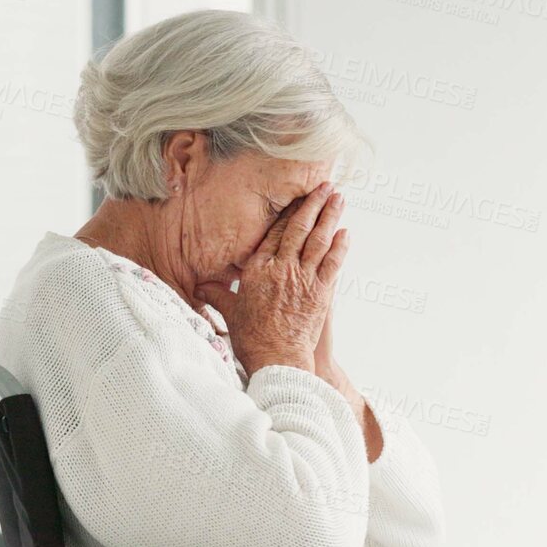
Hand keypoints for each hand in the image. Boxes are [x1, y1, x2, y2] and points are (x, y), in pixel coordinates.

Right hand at [197, 184, 349, 373]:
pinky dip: (340, 246)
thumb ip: (218, 293)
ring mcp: (303, 279)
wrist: (276, 361)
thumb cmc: (252, 340)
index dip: (288, 212)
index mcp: (258, 269)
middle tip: (324, 185)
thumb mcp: (230, 312)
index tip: (296, 197)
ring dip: (330, 216)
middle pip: (299, 229)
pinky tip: (346, 232)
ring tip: (338, 198)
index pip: (275, 233)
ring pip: (319, 240)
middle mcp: (281, 269)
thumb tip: (200, 285)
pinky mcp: (321, 293)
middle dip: (313, 204)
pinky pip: (333, 263)